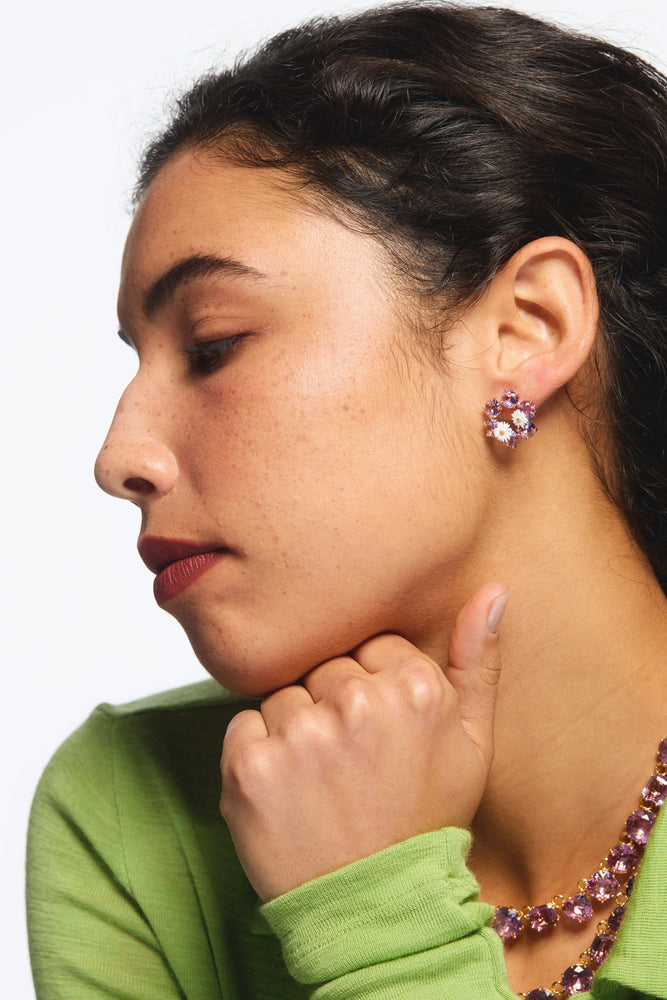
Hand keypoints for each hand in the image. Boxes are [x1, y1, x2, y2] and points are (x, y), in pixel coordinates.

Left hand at [219, 583, 507, 900]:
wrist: (379, 909)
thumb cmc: (426, 820)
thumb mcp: (475, 742)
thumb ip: (479, 661)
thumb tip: (493, 591)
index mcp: (414, 688)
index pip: (371, 646)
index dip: (373, 688)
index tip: (380, 732)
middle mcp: (357, 703)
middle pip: (325, 666)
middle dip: (333, 705)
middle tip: (352, 763)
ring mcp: (301, 734)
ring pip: (284, 695)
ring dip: (295, 730)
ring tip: (321, 782)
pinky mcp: (251, 765)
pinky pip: (243, 725)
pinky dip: (257, 754)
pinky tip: (288, 792)